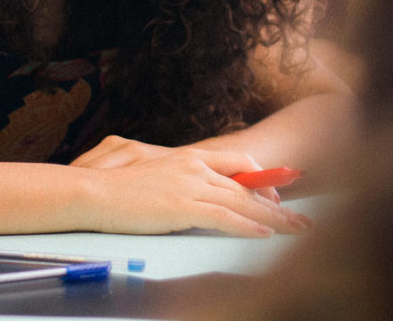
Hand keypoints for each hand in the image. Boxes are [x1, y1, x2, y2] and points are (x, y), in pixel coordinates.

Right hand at [68, 140, 310, 235]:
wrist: (92, 191)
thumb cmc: (113, 189)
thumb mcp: (151, 179)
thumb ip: (174, 183)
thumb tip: (187, 200)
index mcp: (187, 158)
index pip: (235, 165)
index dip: (261, 179)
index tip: (276, 194)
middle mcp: (194, 167)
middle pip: (246, 185)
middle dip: (277, 204)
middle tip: (300, 217)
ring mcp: (190, 185)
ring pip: (242, 202)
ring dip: (273, 218)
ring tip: (296, 229)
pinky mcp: (183, 206)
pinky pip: (225, 217)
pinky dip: (248, 226)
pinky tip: (265, 234)